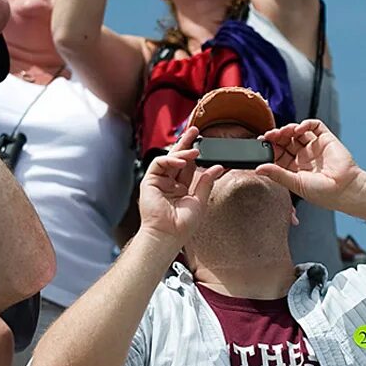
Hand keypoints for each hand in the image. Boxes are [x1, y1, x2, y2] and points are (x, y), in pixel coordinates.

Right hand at [138, 126, 224, 243]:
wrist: (168, 235)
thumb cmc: (182, 224)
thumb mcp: (200, 201)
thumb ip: (206, 182)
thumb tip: (217, 167)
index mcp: (181, 188)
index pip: (188, 166)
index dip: (196, 155)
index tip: (205, 144)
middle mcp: (169, 183)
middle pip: (178, 158)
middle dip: (186, 143)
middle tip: (195, 130)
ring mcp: (159, 181)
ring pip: (169, 158)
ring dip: (182, 151)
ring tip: (195, 149)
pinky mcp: (149, 181)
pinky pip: (158, 163)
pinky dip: (170, 159)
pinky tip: (181, 161)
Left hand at [258, 120, 363, 206]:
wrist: (346, 190)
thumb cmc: (324, 193)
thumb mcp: (295, 184)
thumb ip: (277, 174)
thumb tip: (258, 169)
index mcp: (295, 169)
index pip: (278, 154)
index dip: (270, 148)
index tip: (261, 144)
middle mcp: (304, 156)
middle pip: (285, 141)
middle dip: (276, 136)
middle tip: (269, 135)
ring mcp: (314, 147)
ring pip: (297, 132)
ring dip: (288, 128)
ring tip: (284, 131)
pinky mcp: (326, 139)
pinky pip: (315, 126)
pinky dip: (306, 123)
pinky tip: (299, 129)